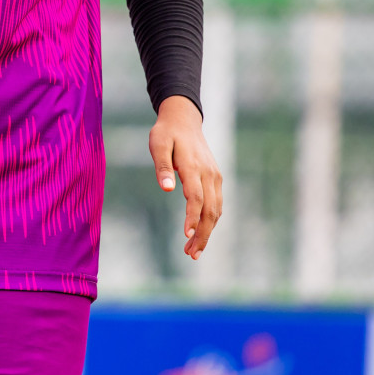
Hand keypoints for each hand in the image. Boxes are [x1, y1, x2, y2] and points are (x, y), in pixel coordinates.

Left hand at [149, 95, 221, 259]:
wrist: (184, 120)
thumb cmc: (166, 133)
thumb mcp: (157, 144)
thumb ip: (162, 167)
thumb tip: (166, 189)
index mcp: (194, 167)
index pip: (196, 198)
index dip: (192, 218)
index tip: (186, 236)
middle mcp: (209, 174)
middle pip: (210, 210)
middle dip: (202, 234)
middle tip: (190, 254)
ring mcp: (215, 177)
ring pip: (216, 210)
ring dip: (207, 232)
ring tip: (194, 251)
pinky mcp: (215, 179)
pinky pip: (216, 204)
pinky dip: (211, 221)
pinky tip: (201, 233)